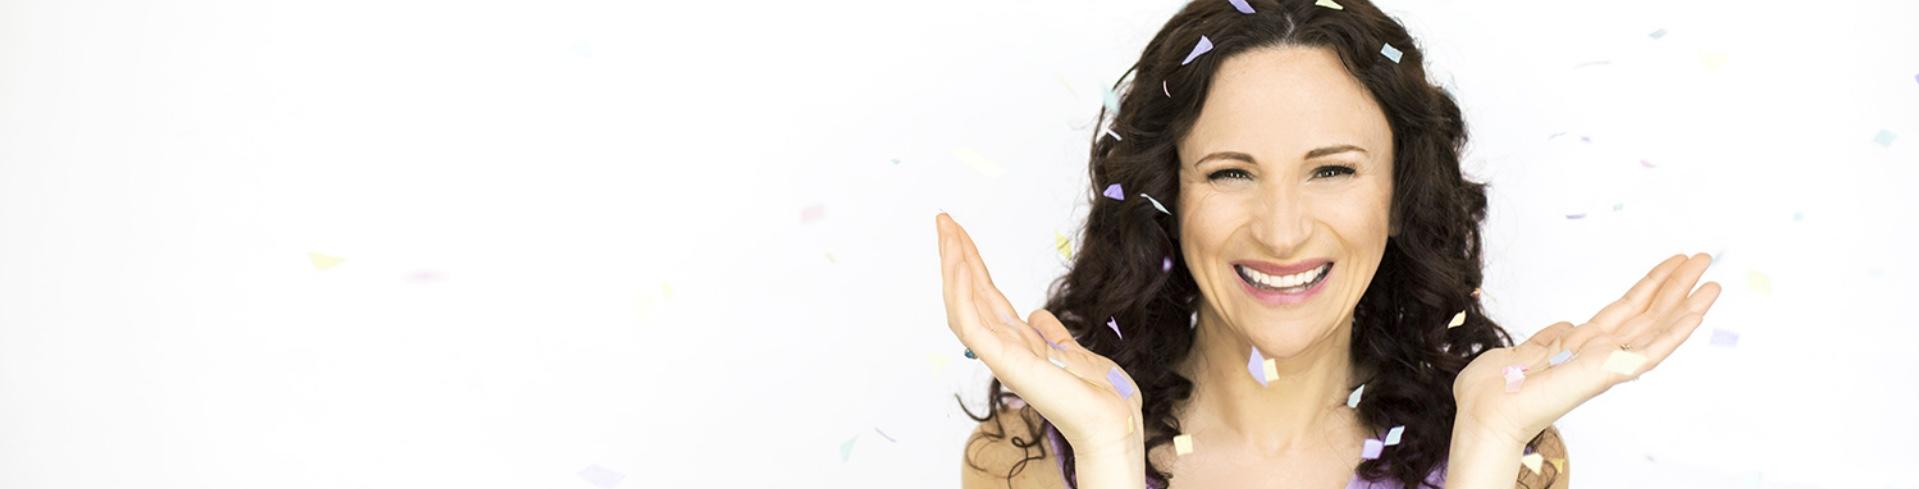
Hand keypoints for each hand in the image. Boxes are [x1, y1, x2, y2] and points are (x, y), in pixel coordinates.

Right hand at [936, 213, 1143, 453]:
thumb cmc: (1099, 397)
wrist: (1112, 421)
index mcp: (1019, 343)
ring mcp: (1001, 354)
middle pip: (971, 293)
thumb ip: (1053, 333)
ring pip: (964, 304)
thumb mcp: (1074, 352)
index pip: (987, 295)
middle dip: (956, 255)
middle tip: (944, 220)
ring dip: (953, 265)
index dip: (973, 264)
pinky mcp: (1004, 361)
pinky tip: (958, 265)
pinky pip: (972, 325)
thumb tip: (1038, 313)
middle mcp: (1005, 346)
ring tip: (947, 231)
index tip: (960, 233)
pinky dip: (962, 294)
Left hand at [1453, 253, 1723, 444]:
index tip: (1669, 264)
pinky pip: (1650, 352)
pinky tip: (1697, 312)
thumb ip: (1545, 339)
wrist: (1483, 412)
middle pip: (1646, 314)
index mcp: (1579, 347)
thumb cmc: (1492, 393)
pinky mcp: (1608, 373)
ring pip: (1656, 329)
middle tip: (1701, 257)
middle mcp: (1598, 355)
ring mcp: (1606, 364)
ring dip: (1685, 304)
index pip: (1622, 313)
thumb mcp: (1519, 353)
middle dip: (1673, 286)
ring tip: (1711, 279)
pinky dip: (1676, 332)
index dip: (1647, 288)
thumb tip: (1565, 325)